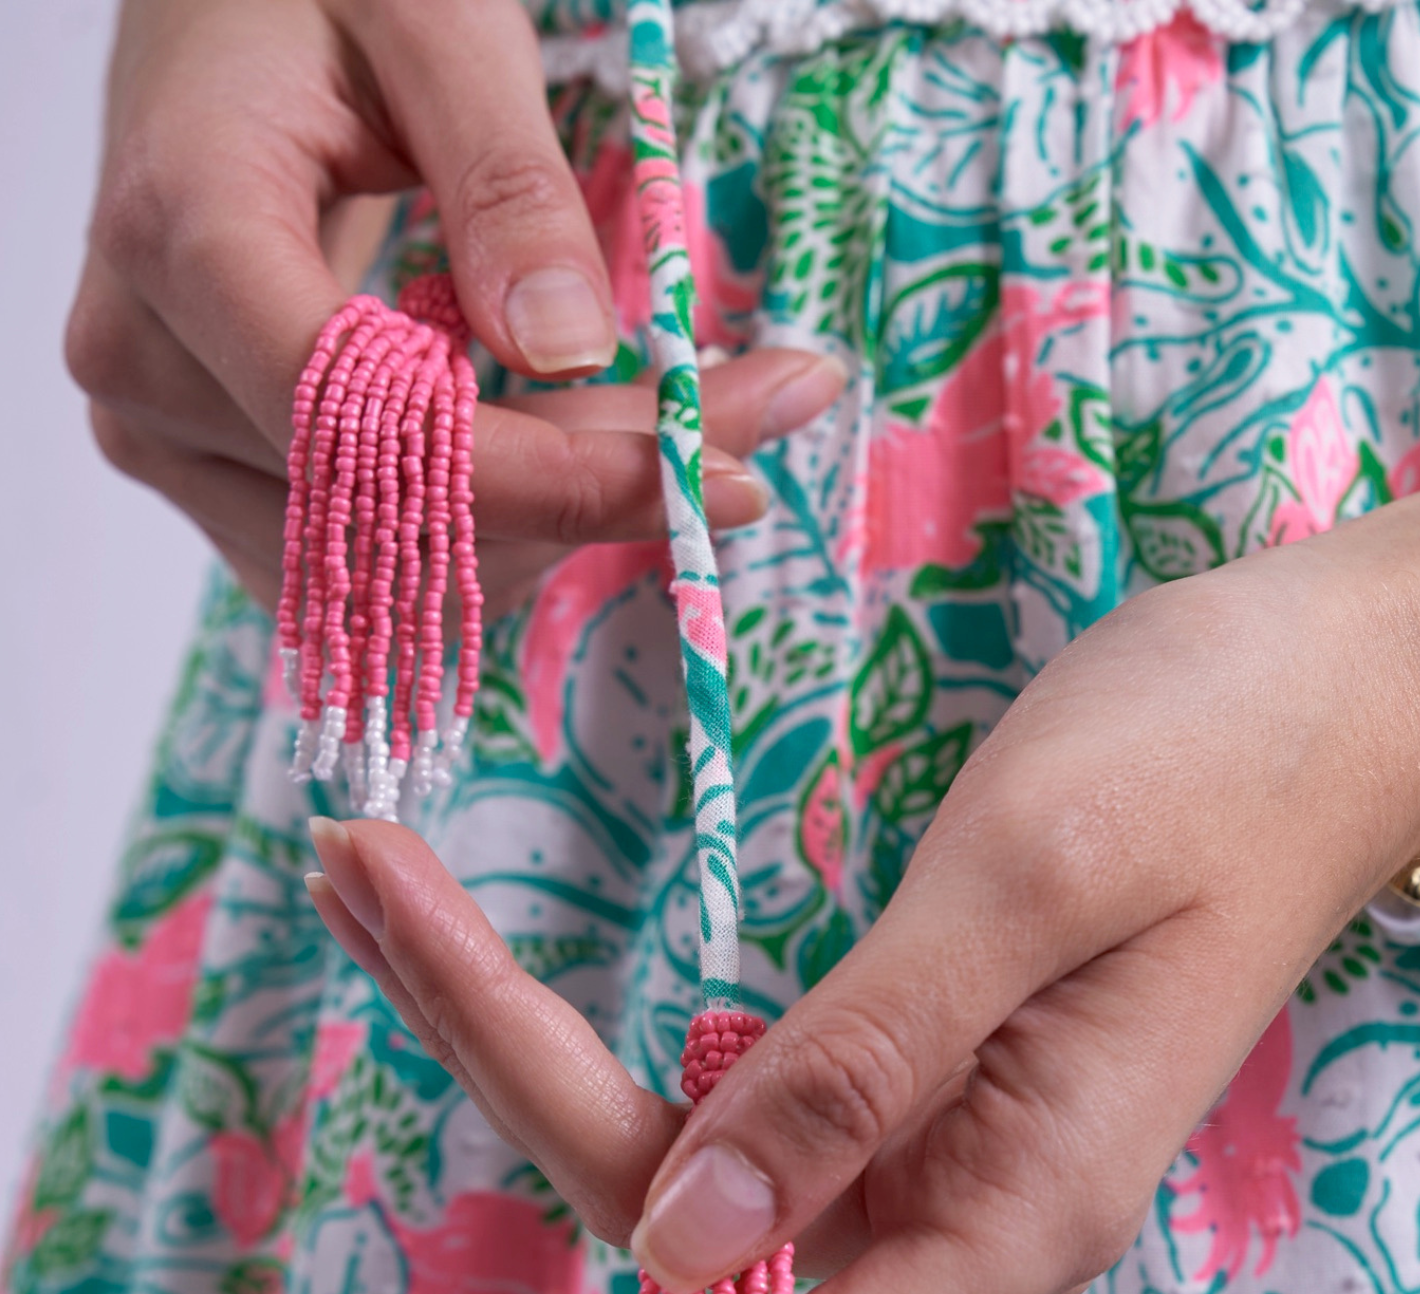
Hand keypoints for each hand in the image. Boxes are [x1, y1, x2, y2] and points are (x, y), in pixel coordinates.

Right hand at [66, 0, 843, 608]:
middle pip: (398, 511)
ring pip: (393, 565)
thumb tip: (570, 355)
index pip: (366, 426)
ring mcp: (165, 432)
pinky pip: (367, 557)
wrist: (206, 10)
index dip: (546, 475)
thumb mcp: (434, 19)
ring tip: (673, 421)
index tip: (709, 469)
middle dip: (587, 486)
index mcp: (184, 234)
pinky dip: (490, 523)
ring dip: (552, 518)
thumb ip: (505, 181)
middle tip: (744, 421)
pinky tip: (566, 447)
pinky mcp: (207, 466)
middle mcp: (148, 367)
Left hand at [302, 503, 1419, 1293]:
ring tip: (377, 881)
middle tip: (354, 882)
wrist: (1342, 690)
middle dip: (493, 1078)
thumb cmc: (1222, 758)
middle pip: (672, 1245)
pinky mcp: (899, 1077)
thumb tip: (671, 1253)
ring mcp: (921, 1150)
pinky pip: (713, 1102)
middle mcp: (951, 1214)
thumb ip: (857, 1068)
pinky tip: (491, 956)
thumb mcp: (1033, 880)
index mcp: (1006, 1212)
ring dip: (513, 1041)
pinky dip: (589, 1028)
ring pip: (671, 1164)